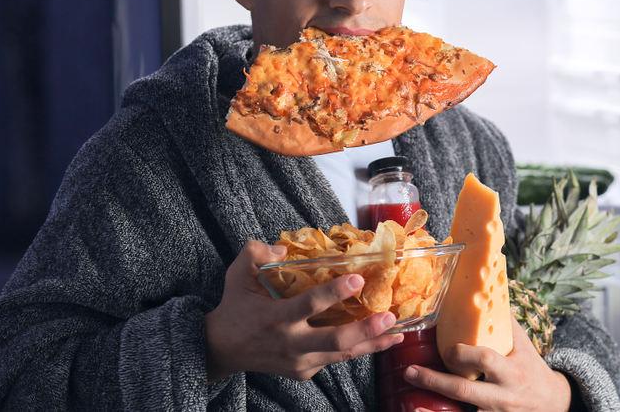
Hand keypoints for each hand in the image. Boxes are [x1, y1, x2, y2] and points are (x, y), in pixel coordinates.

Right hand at [204, 240, 403, 382]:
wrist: (220, 350)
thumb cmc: (235, 307)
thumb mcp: (237, 274)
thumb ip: (256, 253)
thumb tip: (283, 247)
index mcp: (276, 319)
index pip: (309, 305)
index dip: (334, 293)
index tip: (358, 279)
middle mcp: (290, 344)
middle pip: (335, 340)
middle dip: (365, 329)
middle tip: (389, 315)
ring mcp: (299, 362)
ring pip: (342, 355)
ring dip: (372, 344)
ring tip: (398, 332)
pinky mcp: (305, 371)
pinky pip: (336, 359)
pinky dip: (359, 349)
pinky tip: (381, 340)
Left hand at [404, 317, 571, 411]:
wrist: (553, 403)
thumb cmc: (533, 369)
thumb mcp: (524, 346)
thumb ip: (504, 323)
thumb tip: (485, 292)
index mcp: (511, 371)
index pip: (485, 360)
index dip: (463, 354)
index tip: (448, 349)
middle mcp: (502, 395)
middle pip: (464, 390)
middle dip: (435, 381)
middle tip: (411, 372)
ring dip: (434, 409)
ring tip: (411, 404)